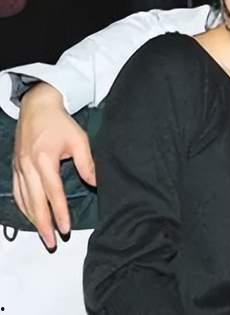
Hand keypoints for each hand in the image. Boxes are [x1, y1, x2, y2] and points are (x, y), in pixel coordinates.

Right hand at [12, 83, 95, 248]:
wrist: (37, 107)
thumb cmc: (60, 123)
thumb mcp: (79, 139)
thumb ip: (86, 163)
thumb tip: (94, 183)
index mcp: (44, 160)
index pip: (53, 193)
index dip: (60, 212)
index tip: (65, 228)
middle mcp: (28, 167)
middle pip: (35, 202)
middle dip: (43, 224)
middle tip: (52, 242)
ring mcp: (19, 168)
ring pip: (24, 200)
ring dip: (33, 219)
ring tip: (43, 234)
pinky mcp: (15, 167)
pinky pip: (17, 192)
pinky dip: (23, 207)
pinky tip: (30, 216)